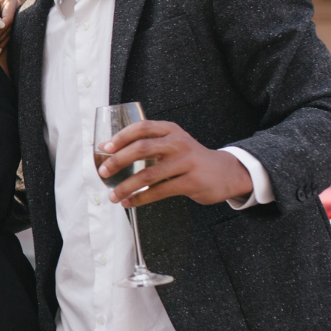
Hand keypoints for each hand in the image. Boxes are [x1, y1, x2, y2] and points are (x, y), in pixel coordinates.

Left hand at [0, 0, 19, 55]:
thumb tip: (1, 26)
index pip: (10, 16)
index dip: (2, 28)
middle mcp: (14, 5)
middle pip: (12, 24)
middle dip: (1, 37)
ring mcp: (13, 14)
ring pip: (11, 30)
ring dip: (2, 42)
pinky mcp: (10, 21)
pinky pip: (9, 33)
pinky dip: (2, 42)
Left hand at [97, 119, 253, 207]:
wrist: (226, 172)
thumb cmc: (191, 159)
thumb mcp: (173, 144)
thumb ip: (147, 144)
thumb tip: (109, 150)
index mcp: (171, 130)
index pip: (142, 127)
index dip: (121, 137)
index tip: (105, 148)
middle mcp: (178, 143)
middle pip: (142, 148)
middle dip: (118, 161)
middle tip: (103, 172)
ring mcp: (187, 162)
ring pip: (148, 174)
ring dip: (126, 186)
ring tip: (113, 195)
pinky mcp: (192, 181)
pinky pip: (159, 191)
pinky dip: (141, 198)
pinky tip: (130, 202)